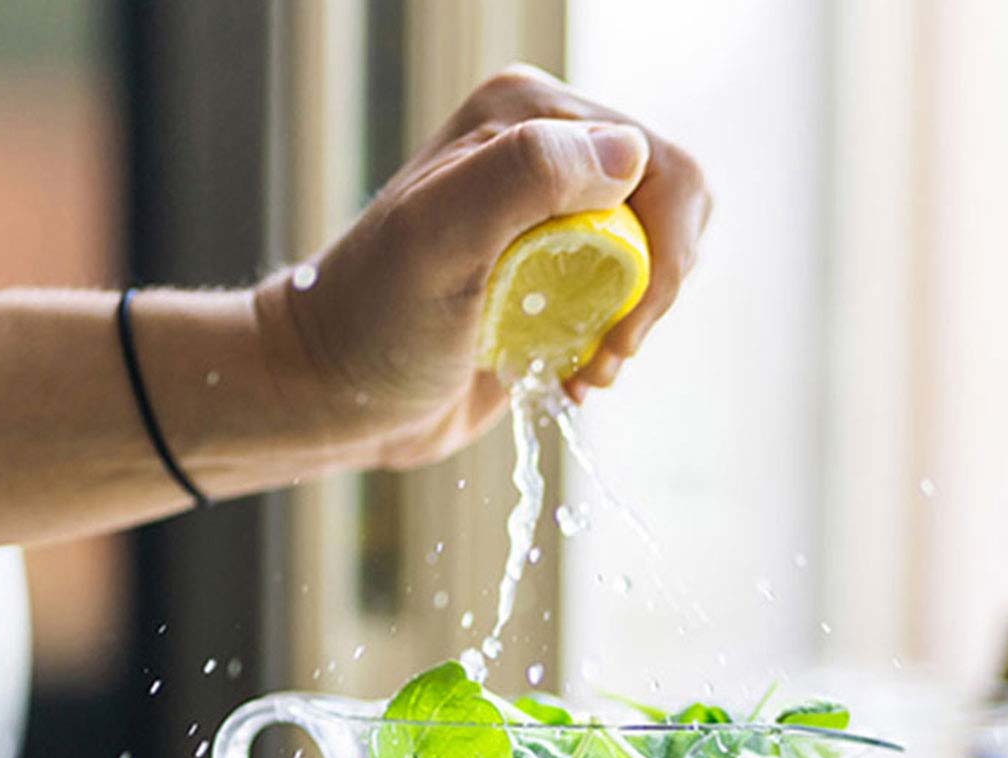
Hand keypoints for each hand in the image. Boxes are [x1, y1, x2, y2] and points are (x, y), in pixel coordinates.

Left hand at [253, 65, 711, 471]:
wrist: (335, 394)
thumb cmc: (374, 319)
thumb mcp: (439, 237)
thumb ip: (527, 175)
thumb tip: (630, 154)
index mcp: (527, 114)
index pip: (656, 165)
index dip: (659, 253)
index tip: (618, 327)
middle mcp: (547, 149)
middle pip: (672, 208)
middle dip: (654, 290)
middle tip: (607, 351)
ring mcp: (554, 212)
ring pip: (658, 255)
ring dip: (635, 324)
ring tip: (586, 367)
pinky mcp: (556, 272)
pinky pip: (629, 295)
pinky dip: (615, 344)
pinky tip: (574, 375)